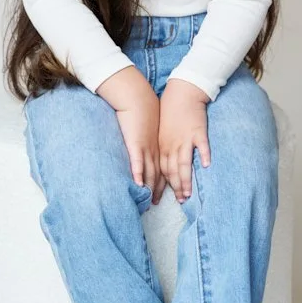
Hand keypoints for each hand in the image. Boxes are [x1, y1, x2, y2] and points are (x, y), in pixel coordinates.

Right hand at [114, 86, 163, 200]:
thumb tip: (146, 148)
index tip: (165, 195)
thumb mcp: (151, 128)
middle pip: (159, 174)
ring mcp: (146, 148)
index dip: (165, 183)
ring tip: (150, 201)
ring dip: (151, 188)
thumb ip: (149, 140)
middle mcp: (155, 150)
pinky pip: (138, 162)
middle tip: (157, 204)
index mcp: (160, 147)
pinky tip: (138, 184)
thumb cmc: (143, 112)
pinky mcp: (136, 144)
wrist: (137, 98)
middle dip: (159, 191)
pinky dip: (138, 174)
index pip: (164, 170)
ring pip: (150, 172)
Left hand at [158, 78, 211, 202]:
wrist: (182, 92)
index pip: (163, 169)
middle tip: (180, 201)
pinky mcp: (198, 130)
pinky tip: (207, 166)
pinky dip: (204, 155)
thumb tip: (167, 163)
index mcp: (163, 145)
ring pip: (184, 163)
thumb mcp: (162, 131)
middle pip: (172, 170)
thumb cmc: (171, 111)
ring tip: (188, 194)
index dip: (165, 185)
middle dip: (176, 187)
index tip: (166, 197)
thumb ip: (165, 147)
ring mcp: (185, 138)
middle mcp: (172, 144)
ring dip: (186, 180)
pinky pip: (202, 145)